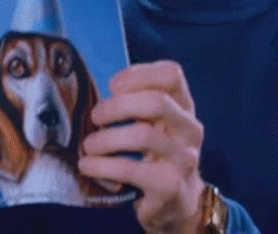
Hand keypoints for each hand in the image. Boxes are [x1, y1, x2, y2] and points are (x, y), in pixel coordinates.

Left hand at [79, 60, 205, 233]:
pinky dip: (102, 166)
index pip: (171, 74)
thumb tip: (94, 90)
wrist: (177, 204)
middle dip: (118, 106)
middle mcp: (189, 130)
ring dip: (106, 139)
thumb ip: (135, 104)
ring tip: (88, 145)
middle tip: (95, 116)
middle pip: (157, 102)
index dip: (139, 74)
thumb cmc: (155, 156)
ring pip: (143, 136)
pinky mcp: (169, 187)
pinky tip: (87, 166)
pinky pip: (130, 170)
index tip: (112, 85)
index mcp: (184, 107)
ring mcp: (183, 159)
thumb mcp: (154, 125)